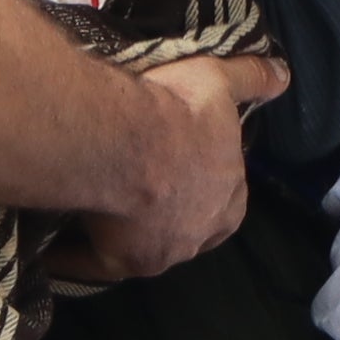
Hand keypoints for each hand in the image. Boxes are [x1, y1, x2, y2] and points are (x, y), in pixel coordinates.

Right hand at [66, 55, 279, 284]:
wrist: (127, 138)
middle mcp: (200, 236)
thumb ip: (251, 78)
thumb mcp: (218, 82)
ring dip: (127, 235)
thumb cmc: (177, 111)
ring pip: (142, 248)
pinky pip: (93, 263)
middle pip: (187, 230)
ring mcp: (159, 254)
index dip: (210, 189)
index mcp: (230, 200)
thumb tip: (283, 76)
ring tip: (99, 211)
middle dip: (171, 217)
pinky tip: (56, 246)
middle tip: (140, 190)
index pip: (228, 203)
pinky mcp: (117, 262)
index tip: (188, 172)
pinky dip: (76, 255)